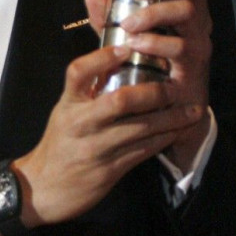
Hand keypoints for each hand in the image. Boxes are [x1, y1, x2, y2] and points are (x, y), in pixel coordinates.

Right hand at [11, 40, 204, 227]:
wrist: (43, 187)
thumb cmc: (59, 143)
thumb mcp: (65, 111)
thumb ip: (87, 89)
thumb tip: (117, 58)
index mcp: (68, 104)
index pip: (79, 72)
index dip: (102, 57)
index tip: (125, 48)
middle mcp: (81, 123)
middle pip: (121, 101)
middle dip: (155, 92)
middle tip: (175, 87)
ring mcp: (96, 148)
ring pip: (141, 128)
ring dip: (171, 119)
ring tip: (192, 110)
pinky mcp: (109, 170)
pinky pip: (144, 150)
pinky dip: (164, 138)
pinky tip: (178, 131)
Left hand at [84, 0, 211, 173]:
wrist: (168, 122)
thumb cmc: (148, 75)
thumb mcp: (126, 43)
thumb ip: (112, 18)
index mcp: (179, 11)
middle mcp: (195, 25)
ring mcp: (198, 48)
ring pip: (190, 15)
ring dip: (157, 15)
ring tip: (130, 26)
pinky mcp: (195, 73)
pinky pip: (182, 52)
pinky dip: (158, 46)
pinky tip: (137, 49)